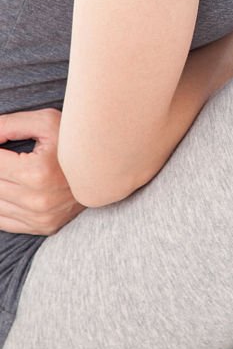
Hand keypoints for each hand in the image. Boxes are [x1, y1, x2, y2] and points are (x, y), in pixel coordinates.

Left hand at [0, 108, 85, 234]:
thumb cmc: (75, 141)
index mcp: (36, 172)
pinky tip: (10, 188)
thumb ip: (10, 125)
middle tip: (9, 159)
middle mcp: (36, 200)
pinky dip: (1, 204)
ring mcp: (39, 217)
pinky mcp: (42, 227)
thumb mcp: (47, 122)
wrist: (106, 168)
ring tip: (12, 171)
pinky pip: (3, 221)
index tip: (1, 144)